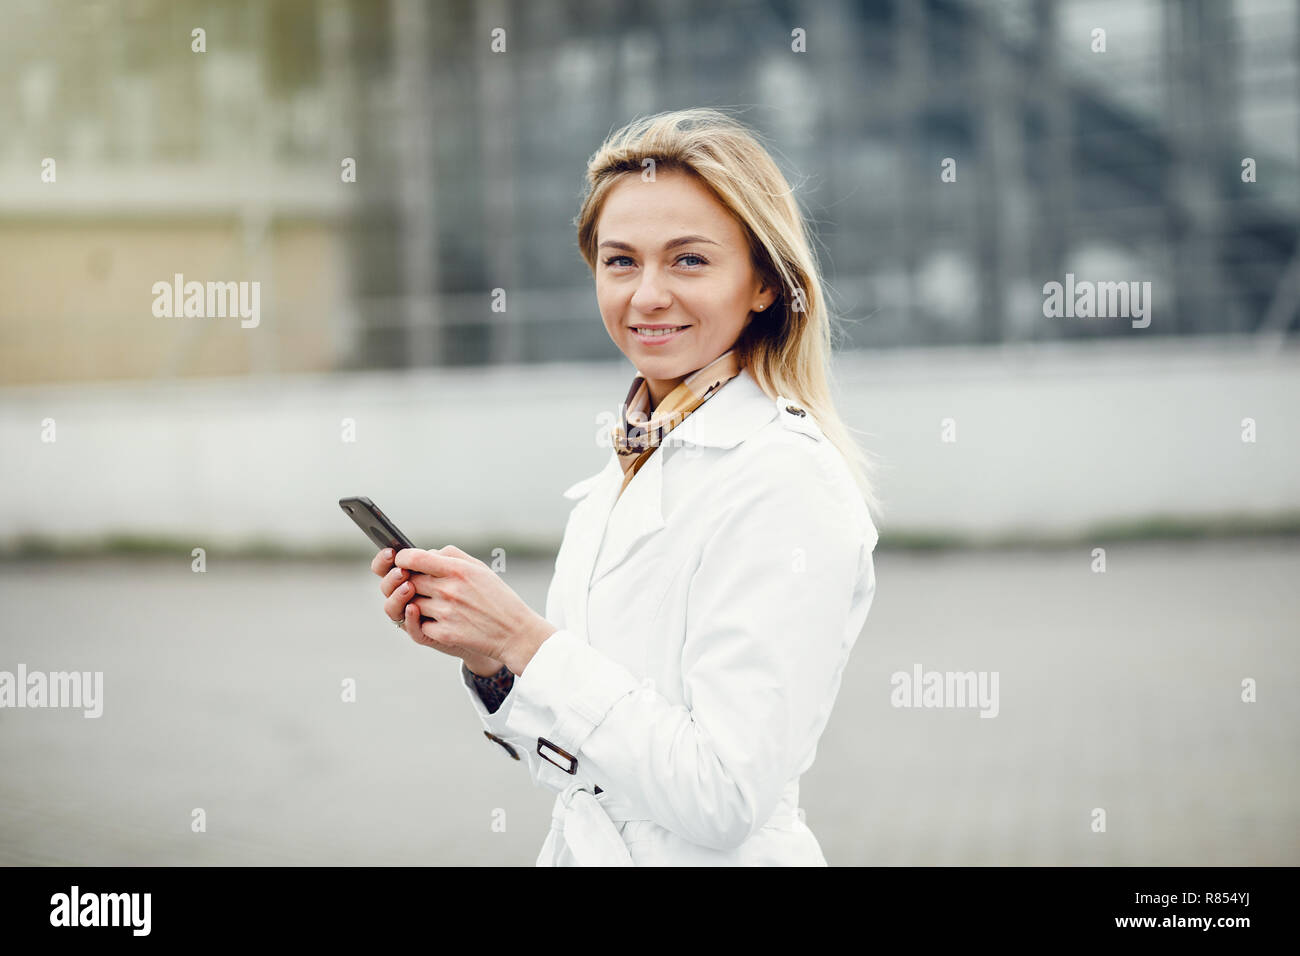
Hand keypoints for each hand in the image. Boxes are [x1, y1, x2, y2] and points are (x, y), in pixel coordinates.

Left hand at [370, 547, 503, 674]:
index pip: (414, 558)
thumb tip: (426, 554)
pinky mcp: (444, 634)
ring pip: (411, 603)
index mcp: (458, 570)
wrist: (516, 633)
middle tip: (419, 584)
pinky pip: (419, 625)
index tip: (402, 561)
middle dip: (410, 582)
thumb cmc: (498, 598)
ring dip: (417, 603)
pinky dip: (425, 622)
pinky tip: (440, 620)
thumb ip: (451, 556)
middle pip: (409, 581)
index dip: (402, 558)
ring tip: (434, 603)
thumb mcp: (480, 569)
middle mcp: (449, 590)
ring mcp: (445, 613)